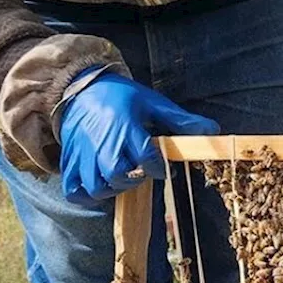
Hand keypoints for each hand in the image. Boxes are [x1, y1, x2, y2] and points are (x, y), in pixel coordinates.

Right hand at [59, 70, 218, 204]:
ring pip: (96, 186)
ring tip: (121, 178)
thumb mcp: (152, 102)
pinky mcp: (70, 160)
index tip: (161, 167)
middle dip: (134, 179)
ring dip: (112, 189)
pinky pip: (73, 190)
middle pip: (118, 174)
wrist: (81, 87)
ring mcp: (83, 153)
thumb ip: (180, 120)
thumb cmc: (121, 96)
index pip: (145, 157)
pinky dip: (85, 195)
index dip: (157, 167)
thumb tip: (213, 130)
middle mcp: (102, 142)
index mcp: (125, 126)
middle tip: (140, 172)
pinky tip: (100, 186)